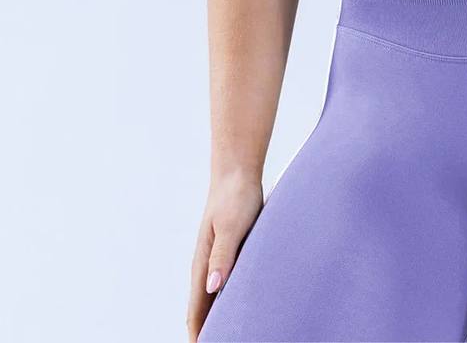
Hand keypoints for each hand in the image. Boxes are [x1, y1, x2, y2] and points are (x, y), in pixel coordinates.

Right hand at [187, 171, 262, 340]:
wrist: (237, 173)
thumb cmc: (235, 197)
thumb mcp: (231, 226)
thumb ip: (223, 255)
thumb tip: (212, 288)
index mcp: (203, 263)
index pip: (196, 309)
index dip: (198, 333)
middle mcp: (206, 265)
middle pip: (201, 309)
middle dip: (204, 331)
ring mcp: (217, 258)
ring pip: (212, 299)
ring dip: (215, 318)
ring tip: (225, 335)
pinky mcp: (230, 251)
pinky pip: (225, 284)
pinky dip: (226, 301)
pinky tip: (237, 307)